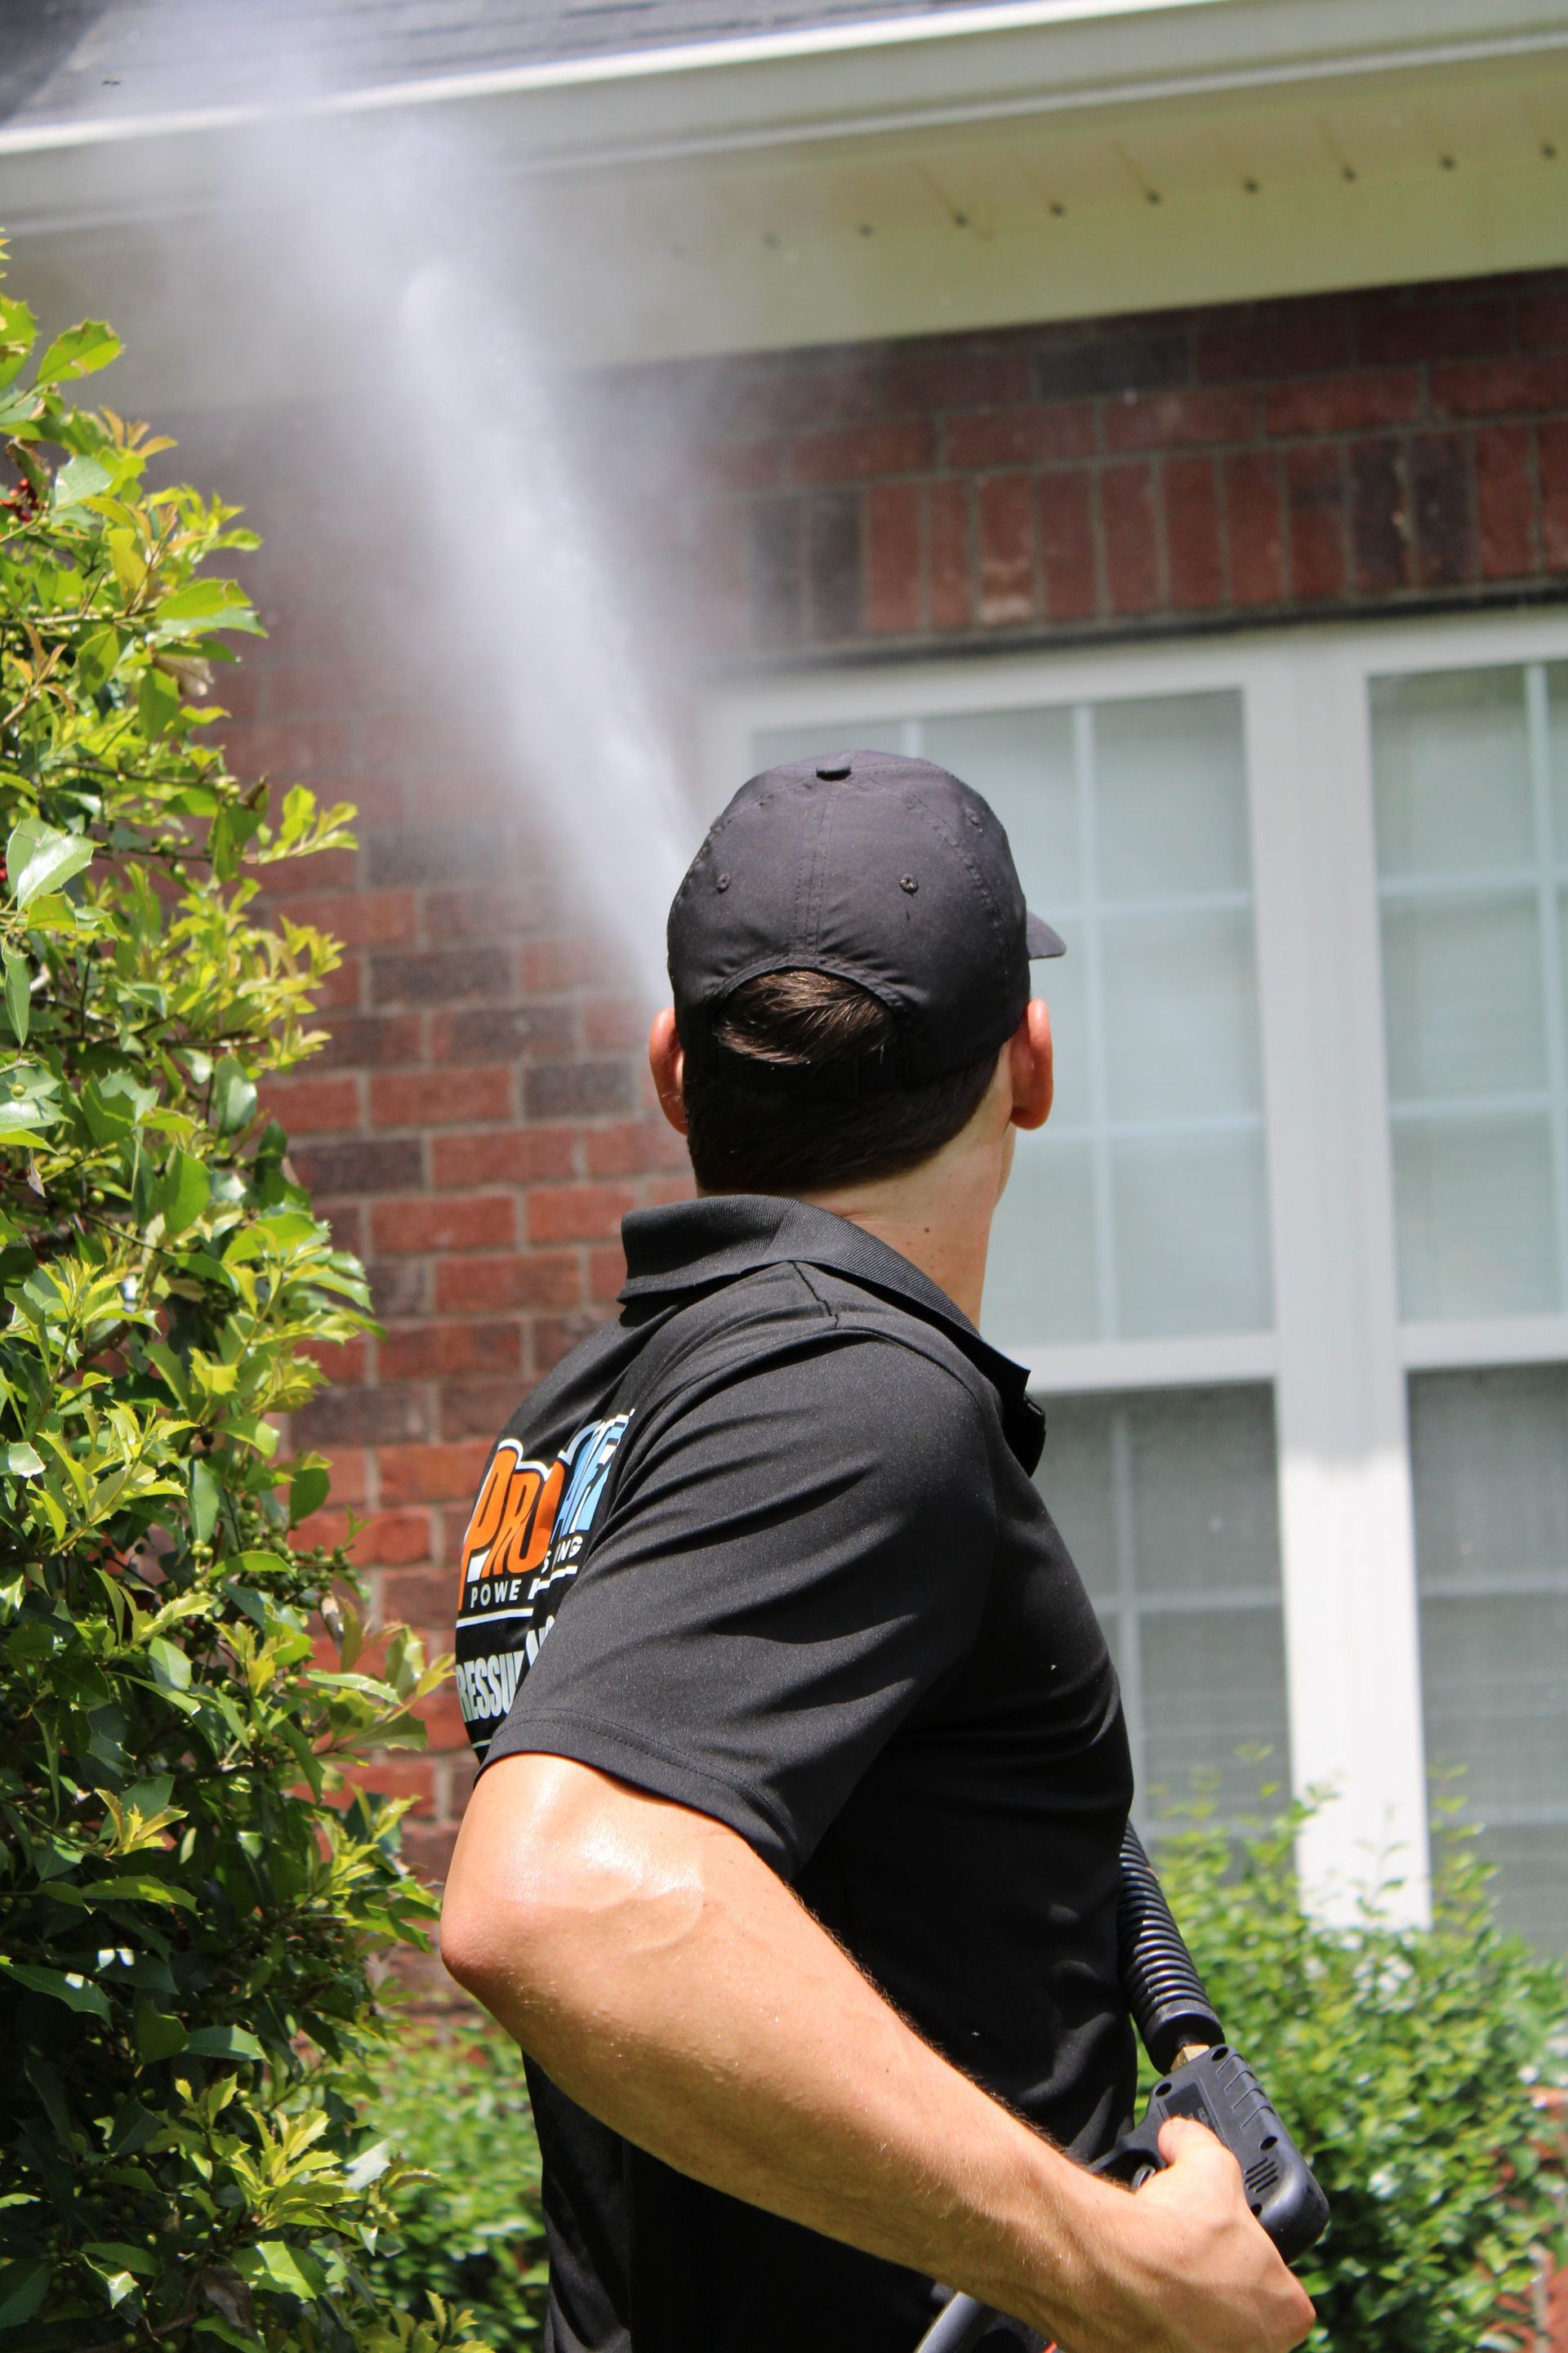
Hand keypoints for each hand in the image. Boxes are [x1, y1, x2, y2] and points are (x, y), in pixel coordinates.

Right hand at [1053, 2118, 1314, 2352]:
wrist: (1109, 2272)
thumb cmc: (1174, 2230)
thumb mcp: (1207, 2163)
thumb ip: (1201, 2146)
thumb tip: (1180, 2134)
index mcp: (1286, 2310)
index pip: (1283, 2288)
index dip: (1252, 2258)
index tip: (1222, 2240)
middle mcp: (1257, 2350)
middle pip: (1242, 2312)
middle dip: (1218, 2285)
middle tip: (1185, 2254)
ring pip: (1202, 2333)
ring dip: (1184, 2307)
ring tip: (1154, 2270)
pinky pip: (1160, 2341)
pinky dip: (1148, 2322)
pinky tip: (1131, 2293)